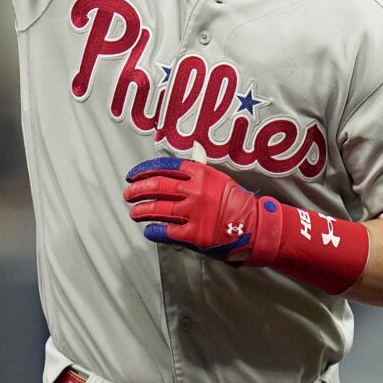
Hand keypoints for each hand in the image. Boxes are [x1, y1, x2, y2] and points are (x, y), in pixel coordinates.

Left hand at [123, 157, 272, 260]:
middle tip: (128, 194)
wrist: (254, 226)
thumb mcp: (219, 178)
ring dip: (141, 211)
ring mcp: (193, 213)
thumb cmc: (236, 202)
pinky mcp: (194, 234)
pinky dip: (154, 231)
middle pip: (157, 187)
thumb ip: (201, 166)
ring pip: (157, 209)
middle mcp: (194, 191)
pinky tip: (149, 230)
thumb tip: (194, 148)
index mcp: (200, 173)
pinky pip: (166, 231)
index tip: (133, 175)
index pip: (165, 167)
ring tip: (134, 213)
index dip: (144, 171)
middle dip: (137, 190)